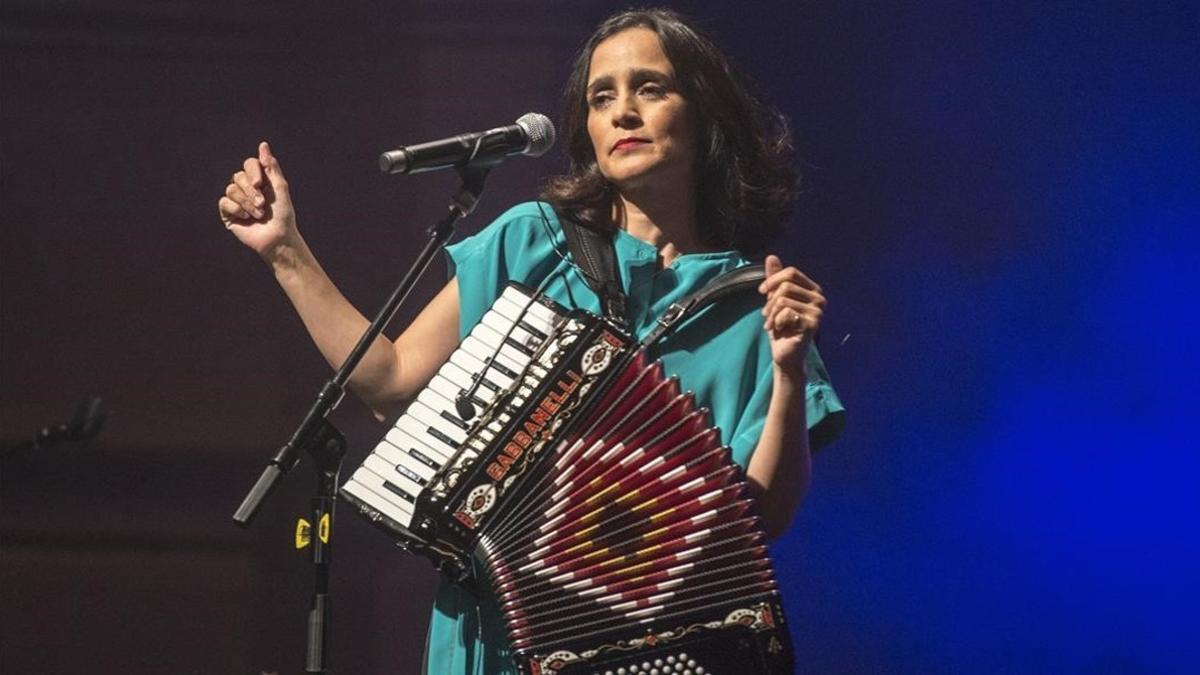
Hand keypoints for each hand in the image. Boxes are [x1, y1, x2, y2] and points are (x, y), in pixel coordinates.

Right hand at [217, 141, 297, 258]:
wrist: (277, 238)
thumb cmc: (282, 215)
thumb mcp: (280, 188)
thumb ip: (271, 166)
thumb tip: (263, 145)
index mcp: (260, 180)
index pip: (249, 164)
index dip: (253, 171)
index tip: (260, 183)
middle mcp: (247, 188)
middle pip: (238, 176)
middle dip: (251, 191)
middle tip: (263, 204)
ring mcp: (237, 200)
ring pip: (231, 189)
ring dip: (247, 203)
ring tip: (258, 214)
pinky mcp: (228, 213)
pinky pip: (224, 202)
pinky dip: (237, 209)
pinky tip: (246, 218)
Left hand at [759, 254, 825, 376]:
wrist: (785, 354)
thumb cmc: (781, 327)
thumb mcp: (775, 300)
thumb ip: (775, 279)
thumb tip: (772, 257)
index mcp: (813, 289)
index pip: (791, 272)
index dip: (773, 279)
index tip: (762, 291)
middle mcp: (819, 298)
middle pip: (785, 286)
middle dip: (770, 301)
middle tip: (766, 315)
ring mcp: (818, 311)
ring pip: (783, 300)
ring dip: (771, 314)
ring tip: (771, 324)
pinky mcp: (812, 324)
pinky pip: (786, 312)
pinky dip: (776, 322)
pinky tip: (779, 330)